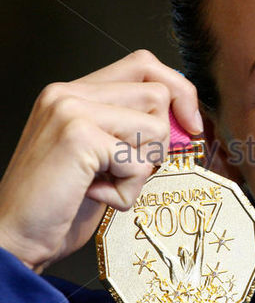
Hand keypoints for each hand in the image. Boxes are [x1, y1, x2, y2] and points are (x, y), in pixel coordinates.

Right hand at [0, 50, 201, 272]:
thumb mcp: (104, 155)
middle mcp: (70, 93)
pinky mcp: (78, 137)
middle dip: (159, 141)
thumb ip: (134, 129)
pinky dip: (128, 190)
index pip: (144, 65)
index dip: (179, 91)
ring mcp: (72, 110)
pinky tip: (97, 195)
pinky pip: (138, 162)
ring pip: (155, 127)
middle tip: (127, 167)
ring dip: (141, 169)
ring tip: (106, 182)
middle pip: (158, 94)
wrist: (15, 237)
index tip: (190, 124)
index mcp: (77, 93)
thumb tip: (184, 121)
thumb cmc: (61, 201)